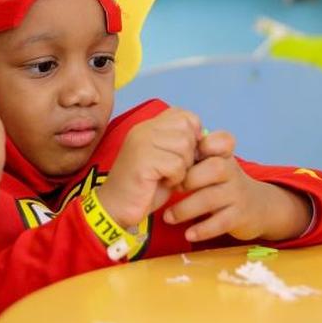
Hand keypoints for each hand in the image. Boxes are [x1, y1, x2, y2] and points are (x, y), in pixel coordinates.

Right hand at [96, 108, 200, 227]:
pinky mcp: (143, 160)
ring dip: (182, 167)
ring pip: (184, 146)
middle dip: (189, 152)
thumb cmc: (144, 187)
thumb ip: (180, 145)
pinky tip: (162, 183)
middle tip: (175, 169)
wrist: (115, 207)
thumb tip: (205, 140)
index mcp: (148, 126)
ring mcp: (142, 142)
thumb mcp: (165, 160)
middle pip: (186, 128)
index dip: (192, 135)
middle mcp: (144, 129)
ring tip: (167, 176)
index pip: (184, 115)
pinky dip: (175, 178)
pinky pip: (176, 165)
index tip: (183, 155)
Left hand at [163, 131, 311, 242]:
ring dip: (185, 209)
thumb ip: (192, 155)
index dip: (199, 146)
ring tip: (167, 217)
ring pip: (211, 198)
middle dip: (188, 179)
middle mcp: (233, 171)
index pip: (221, 141)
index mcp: (223, 155)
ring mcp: (237, 194)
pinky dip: (202, 229)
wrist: (257, 207)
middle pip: (214, 168)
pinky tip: (188, 234)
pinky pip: (221, 222)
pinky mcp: (240, 216)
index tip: (178, 157)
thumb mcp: (212, 165)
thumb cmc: (223, 183)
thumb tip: (159, 150)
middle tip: (169, 188)